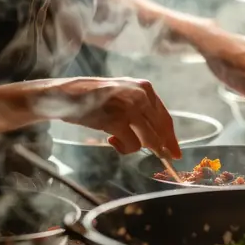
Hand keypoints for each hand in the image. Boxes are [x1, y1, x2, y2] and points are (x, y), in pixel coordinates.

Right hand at [58, 77, 180, 157]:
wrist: (68, 94)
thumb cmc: (95, 96)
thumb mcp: (123, 93)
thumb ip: (141, 108)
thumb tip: (160, 137)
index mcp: (145, 87)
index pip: (164, 117)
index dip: (171, 138)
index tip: (175, 152)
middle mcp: (141, 95)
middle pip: (160, 131)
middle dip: (160, 147)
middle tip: (162, 158)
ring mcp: (130, 108)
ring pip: (149, 140)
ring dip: (135, 147)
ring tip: (117, 141)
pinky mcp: (117, 120)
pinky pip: (132, 144)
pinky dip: (124, 148)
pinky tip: (111, 140)